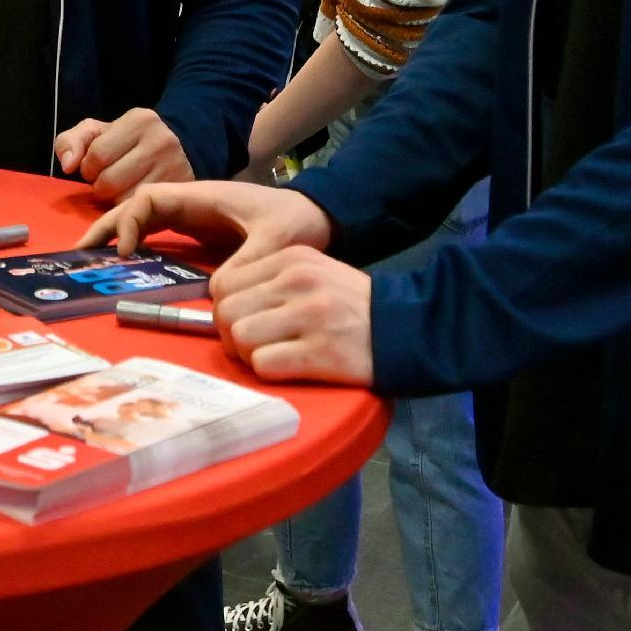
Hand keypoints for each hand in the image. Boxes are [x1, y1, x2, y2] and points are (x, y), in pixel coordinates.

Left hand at [54, 108, 192, 201]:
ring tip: (122, 188)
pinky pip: (139, 212)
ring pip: (123, 200)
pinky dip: (130, 209)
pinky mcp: (178, 191)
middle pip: (109, 181)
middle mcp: (161, 140)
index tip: (98, 166)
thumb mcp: (97, 133)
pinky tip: (134, 197)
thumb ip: (71, 141)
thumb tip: (68, 165)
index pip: (97, 155)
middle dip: (100, 184)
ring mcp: (174, 167)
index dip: (89, 166)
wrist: (174, 151)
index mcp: (140, 120)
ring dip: (114, 199)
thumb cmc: (126, 142)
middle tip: (110, 179)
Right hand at [80, 178, 332, 269]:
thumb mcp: (277, 241)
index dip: (129, 221)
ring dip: (118, 233)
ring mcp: (194, 216)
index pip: (151, 199)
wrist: (319, 216)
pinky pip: (159, 232)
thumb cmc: (298, 221)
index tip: (125, 252)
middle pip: (138, 205)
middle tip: (81, 252)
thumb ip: (247, 263)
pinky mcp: (199, 230)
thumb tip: (214, 292)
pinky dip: (138, 242)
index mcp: (204, 195)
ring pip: (144, 218)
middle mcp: (192, 202)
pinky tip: (126, 263)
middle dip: (108, 224)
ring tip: (92, 257)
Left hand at [212, 246, 374, 384]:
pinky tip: (290, 368)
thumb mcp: (313, 273)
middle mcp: (297, 281)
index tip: (247, 323)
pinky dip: (270, 372)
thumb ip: (270, 282)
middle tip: (255, 346)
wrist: (407, 327)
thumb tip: (223, 309)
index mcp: (291, 258)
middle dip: (232, 336)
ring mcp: (309, 316)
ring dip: (249, 356)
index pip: (223, 284)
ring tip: (275, 356)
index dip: (226, 310)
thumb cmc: (353, 305)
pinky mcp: (320, 352)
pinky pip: (264, 365)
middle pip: (226, 312)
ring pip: (240, 338)